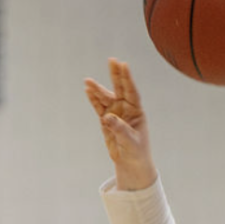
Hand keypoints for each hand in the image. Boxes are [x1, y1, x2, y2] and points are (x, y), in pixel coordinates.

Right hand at [84, 59, 156, 188]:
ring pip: (105, 97)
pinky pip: (98, 106)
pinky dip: (93, 99)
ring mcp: (115, 113)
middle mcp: (126, 109)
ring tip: (87, 82)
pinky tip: (88, 90)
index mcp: (137, 112)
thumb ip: (120, 129)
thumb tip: (107, 117)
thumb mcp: (130, 142)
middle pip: (120, 89)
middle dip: (116, 75)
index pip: (132, 92)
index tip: (124, 65)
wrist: (130, 163)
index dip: (127, 79)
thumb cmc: (136, 152)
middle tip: (112, 60)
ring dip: (97, 89)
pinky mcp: (106, 120)